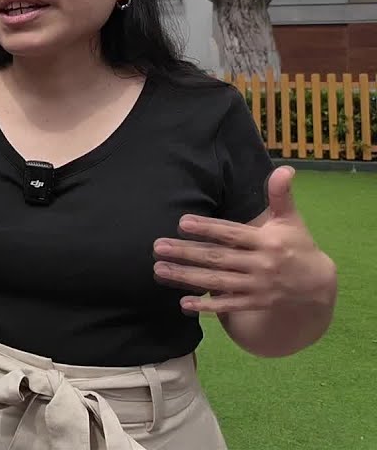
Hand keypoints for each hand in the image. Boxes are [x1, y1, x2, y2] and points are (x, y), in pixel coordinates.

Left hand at [153, 166, 336, 313]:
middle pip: (218, 258)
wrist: (316, 284)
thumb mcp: (290, 219)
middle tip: (157, 247)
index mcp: (267, 241)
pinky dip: (207, 306)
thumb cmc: (296, 244)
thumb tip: (285, 168)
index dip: (208, 228)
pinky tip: (183, 303)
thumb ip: (281, 195)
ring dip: (187, 277)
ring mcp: (257, 286)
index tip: (182, 222)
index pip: (232, 234)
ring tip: (159, 269)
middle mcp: (261, 264)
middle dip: (186, 253)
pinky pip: (228, 305)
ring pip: (217, 282)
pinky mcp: (255, 303)